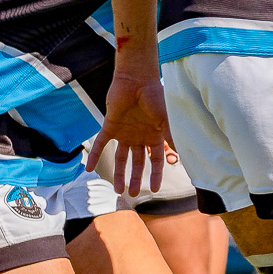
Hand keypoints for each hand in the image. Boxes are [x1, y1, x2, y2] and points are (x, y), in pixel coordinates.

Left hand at [87, 65, 175, 194]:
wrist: (136, 80)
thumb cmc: (156, 97)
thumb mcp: (167, 120)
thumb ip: (172, 138)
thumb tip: (183, 156)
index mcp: (154, 137)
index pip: (155, 161)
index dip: (155, 175)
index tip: (155, 189)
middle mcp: (139, 137)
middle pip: (137, 162)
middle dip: (136, 178)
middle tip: (133, 193)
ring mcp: (124, 133)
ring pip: (120, 158)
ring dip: (118, 173)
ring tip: (117, 189)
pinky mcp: (110, 126)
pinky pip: (100, 144)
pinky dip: (94, 156)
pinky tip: (89, 169)